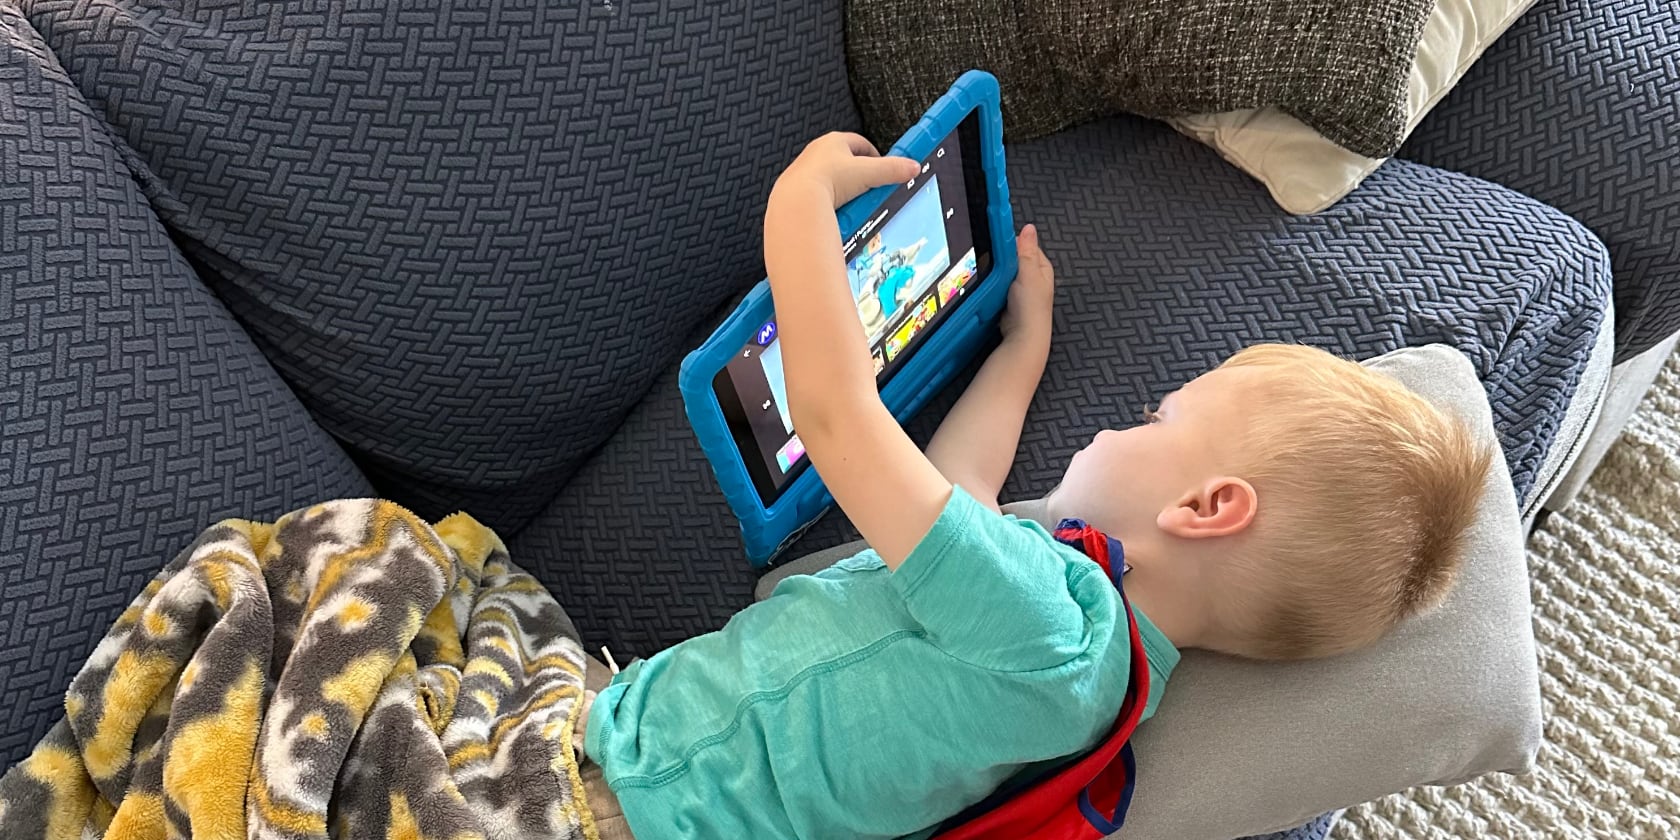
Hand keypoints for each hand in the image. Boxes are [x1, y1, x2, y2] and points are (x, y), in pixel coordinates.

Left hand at [773, 132, 920, 207]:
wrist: (798, 201)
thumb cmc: (828, 180)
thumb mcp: (869, 174)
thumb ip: (892, 170)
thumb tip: (912, 167)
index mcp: (834, 141)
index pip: (860, 143)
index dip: (874, 157)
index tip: (883, 170)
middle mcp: (817, 152)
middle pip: (846, 162)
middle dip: (859, 176)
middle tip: (870, 190)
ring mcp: (805, 171)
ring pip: (832, 179)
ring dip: (844, 190)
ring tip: (853, 204)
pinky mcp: (797, 189)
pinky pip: (820, 194)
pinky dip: (830, 202)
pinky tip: (836, 212)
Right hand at [999, 224, 1054, 343]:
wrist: (1022, 336)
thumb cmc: (1032, 308)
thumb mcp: (1029, 273)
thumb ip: (1026, 250)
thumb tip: (1029, 228)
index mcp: (1042, 267)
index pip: (1026, 245)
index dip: (1013, 242)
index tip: (999, 240)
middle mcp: (1032, 277)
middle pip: (1013, 258)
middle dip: (1003, 258)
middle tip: (994, 259)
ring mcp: (1019, 288)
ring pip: (1003, 271)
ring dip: (997, 272)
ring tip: (992, 274)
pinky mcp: (1007, 299)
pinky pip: (997, 284)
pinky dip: (992, 284)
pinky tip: (989, 286)